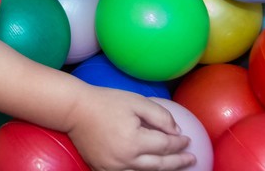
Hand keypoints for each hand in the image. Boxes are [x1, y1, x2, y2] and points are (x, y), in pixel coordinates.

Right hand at [65, 87, 194, 170]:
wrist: (73, 109)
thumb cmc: (104, 101)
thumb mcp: (135, 101)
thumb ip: (160, 115)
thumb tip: (176, 131)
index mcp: (134, 140)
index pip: (165, 145)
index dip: (179, 143)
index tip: (186, 140)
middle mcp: (126, 158)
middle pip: (160, 164)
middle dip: (178, 161)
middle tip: (190, 159)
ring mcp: (114, 167)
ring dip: (164, 170)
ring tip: (175, 166)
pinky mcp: (103, 169)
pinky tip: (149, 168)